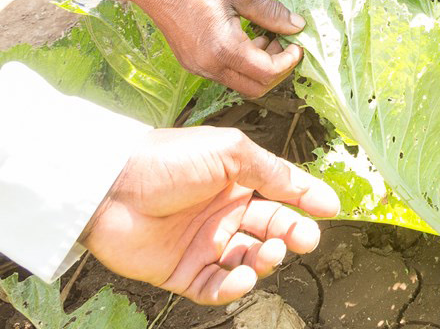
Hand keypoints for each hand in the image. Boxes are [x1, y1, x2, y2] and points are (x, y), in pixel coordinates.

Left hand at [84, 126, 338, 303]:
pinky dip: (234, 286)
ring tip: (267, 253)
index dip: (307, 200)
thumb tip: (316, 192)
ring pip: (249, 260)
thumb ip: (274, 173)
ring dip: (265, 259)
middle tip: (304, 239)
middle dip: (292, 234)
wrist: (109, 188)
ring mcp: (203, 243)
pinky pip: (217, 287)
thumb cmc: (166, 159)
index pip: (281, 191)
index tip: (331, 209)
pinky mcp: (182, 272)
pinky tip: (242, 275)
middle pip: (271, 228)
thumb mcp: (229, 152)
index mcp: (235, 179)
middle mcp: (222, 212)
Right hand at [116, 0, 303, 97]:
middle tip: (282, 42)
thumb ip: (271, 12)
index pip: (268, 73)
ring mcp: (197, 67)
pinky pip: (222, 73)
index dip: (288, 61)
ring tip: (262, 34)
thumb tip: (296, 25)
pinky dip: (239, 62)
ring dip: (257, 66)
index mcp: (224, 48)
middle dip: (275, 69)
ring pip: (238, 82)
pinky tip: (242, 36)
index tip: (296, 44)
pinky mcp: (190, 62)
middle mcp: (209, 66)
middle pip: (255, 88)